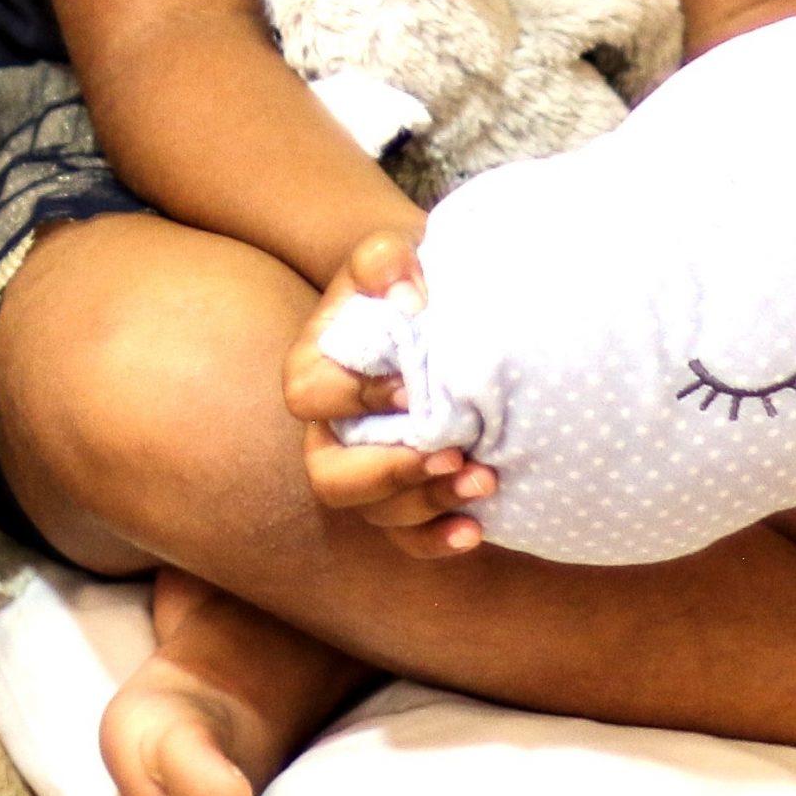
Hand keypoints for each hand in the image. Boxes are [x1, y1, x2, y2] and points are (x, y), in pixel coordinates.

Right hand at [283, 229, 496, 557]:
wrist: (427, 306)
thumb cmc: (402, 281)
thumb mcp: (387, 255)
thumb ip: (383, 259)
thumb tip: (405, 291)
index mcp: (315, 369)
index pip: (310, 394)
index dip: (356, 398)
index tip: (411, 389)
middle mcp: (331, 431)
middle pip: (329, 476)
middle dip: (389, 473)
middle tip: (450, 454)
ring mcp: (364, 468)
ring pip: (376, 513)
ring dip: (429, 503)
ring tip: (486, 479)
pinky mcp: (402, 493)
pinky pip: (406, 538)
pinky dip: (437, 540)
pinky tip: (475, 529)